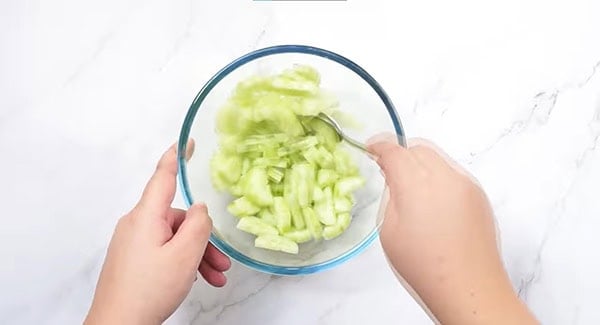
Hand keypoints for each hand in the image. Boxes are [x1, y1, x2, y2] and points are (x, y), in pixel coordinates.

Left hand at [85, 141, 230, 324]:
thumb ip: (198, 225)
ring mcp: (133, 243)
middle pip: (178, 217)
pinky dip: (183, 262)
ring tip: (216, 277)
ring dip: (198, 255)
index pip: (162, 176)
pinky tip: (199, 280)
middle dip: (203, 237)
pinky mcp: (133, 259)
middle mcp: (136, 224)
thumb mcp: (184, 255)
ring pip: (174, 238)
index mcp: (145, 216)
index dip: (176, 155)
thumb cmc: (148, 290)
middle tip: (222, 262)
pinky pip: (164, 251)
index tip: (186, 140)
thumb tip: (200, 208)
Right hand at [368, 136, 536, 324]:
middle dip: (401, 154)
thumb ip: (390, 194)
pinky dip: (437, 175)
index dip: (380, 145)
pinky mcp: (479, 195)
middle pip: (419, 149)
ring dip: (420, 163)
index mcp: (418, 185)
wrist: (470, 287)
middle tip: (387, 170)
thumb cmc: (423, 266)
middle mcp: (446, 177)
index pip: (396, 151)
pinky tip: (430, 201)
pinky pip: (453, 173)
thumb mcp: (389, 230)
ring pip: (438, 158)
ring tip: (409, 188)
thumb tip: (393, 175)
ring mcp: (467, 184)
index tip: (371, 148)